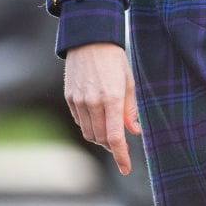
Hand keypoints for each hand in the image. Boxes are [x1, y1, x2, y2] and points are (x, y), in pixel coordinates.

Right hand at [64, 42, 141, 173]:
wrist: (90, 38)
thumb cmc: (114, 58)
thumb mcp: (128, 80)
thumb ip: (131, 108)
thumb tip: (135, 131)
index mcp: (111, 98)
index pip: (114, 137)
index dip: (121, 155)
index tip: (126, 167)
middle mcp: (93, 102)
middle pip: (100, 139)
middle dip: (111, 146)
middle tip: (120, 144)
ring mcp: (79, 101)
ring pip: (88, 133)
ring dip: (99, 138)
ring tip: (109, 131)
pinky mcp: (69, 98)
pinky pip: (79, 121)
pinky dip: (88, 125)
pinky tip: (96, 117)